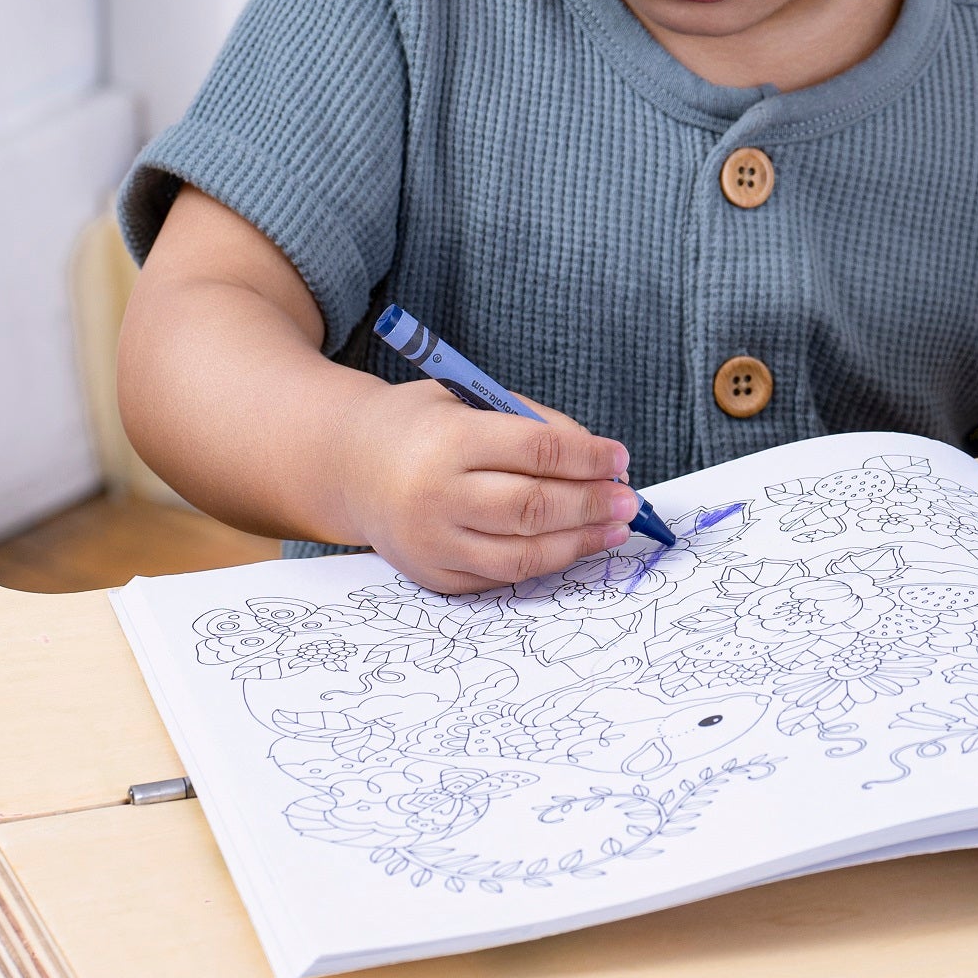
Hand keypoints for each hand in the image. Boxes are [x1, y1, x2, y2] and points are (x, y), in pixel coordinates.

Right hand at [337, 377, 636, 593]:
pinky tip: (572, 546)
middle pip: (533, 507)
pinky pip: (501, 577)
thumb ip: (535, 425)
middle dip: (591, 505)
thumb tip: (602, 462)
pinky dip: (544, 564)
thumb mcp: (472, 399)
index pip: (536, 451)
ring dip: (579, 543)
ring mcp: (431, 543)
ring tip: (614, 528)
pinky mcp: (433, 575)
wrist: (349, 465)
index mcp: (447, 439)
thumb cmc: (424, 425)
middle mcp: (435, 496)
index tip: (620, 458)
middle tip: (627, 500)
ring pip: (522, 554)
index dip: (588, 457)